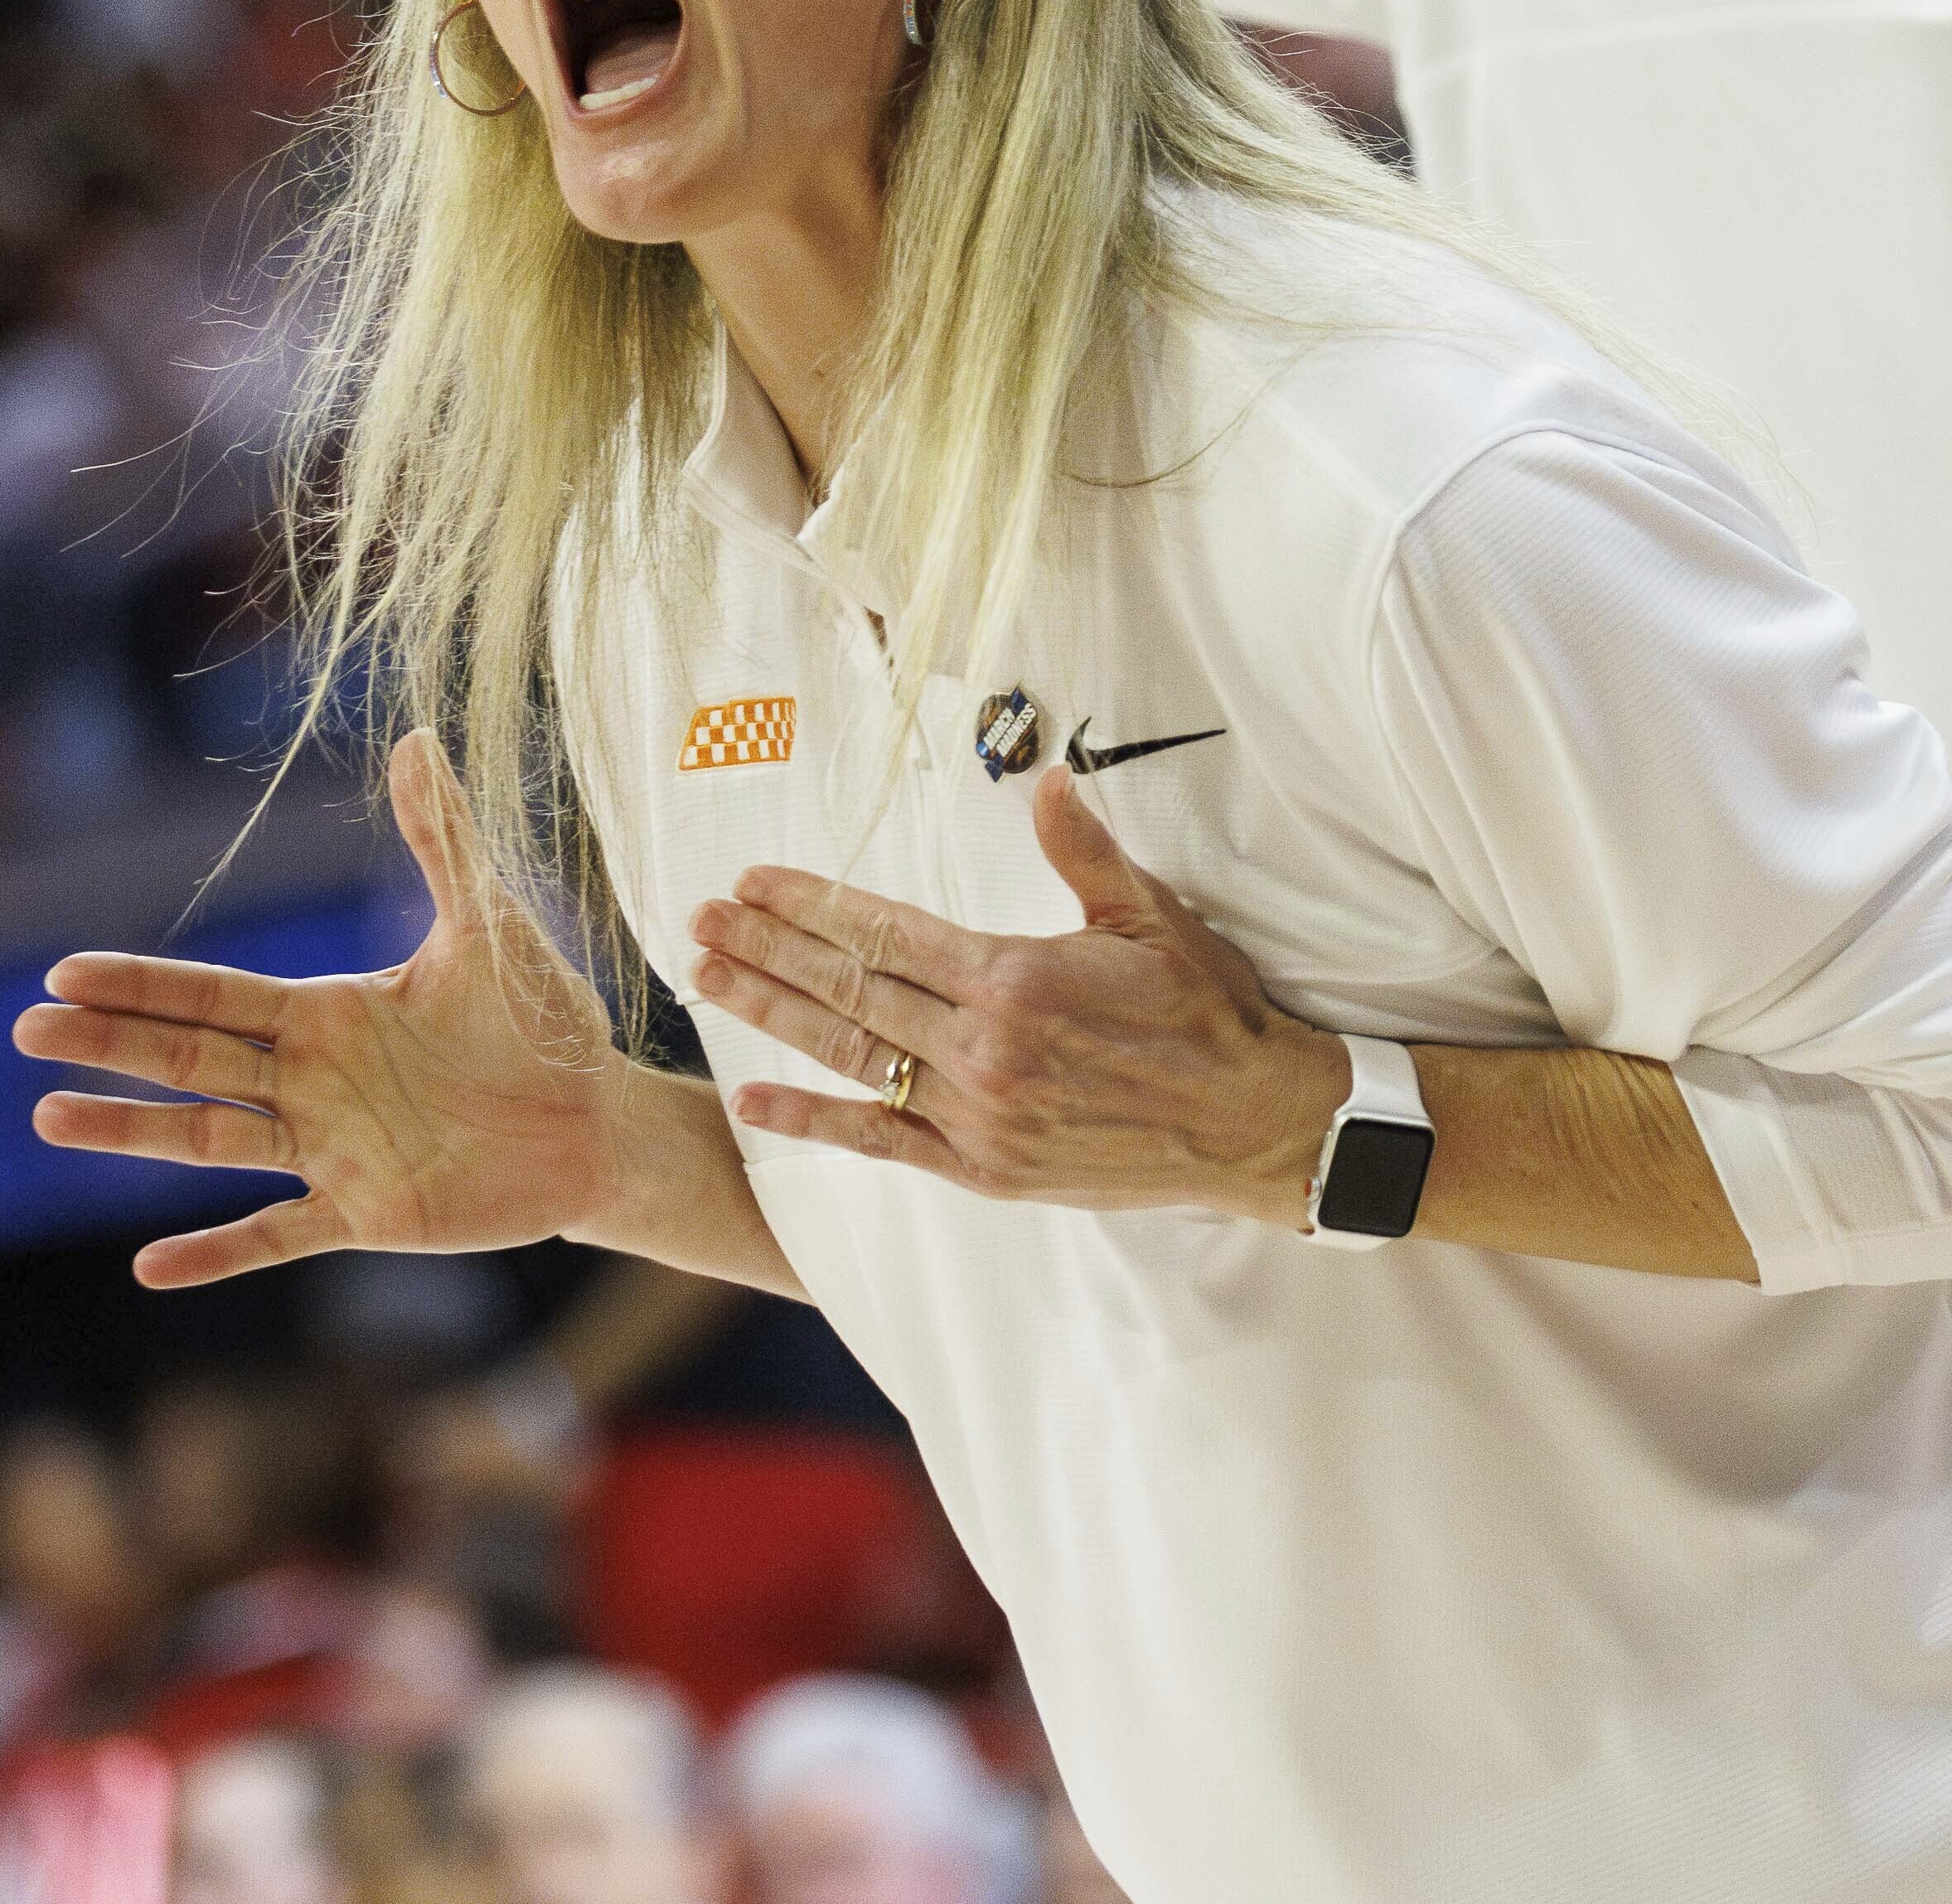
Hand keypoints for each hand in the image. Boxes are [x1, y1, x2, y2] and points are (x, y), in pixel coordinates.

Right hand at [18, 733, 639, 1287]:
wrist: (599, 1120)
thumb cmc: (543, 1021)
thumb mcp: (490, 926)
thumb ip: (443, 840)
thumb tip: (419, 737)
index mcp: (328, 1013)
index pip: (214, 995)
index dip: (141, 984)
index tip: (64, 972)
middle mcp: (312, 1080)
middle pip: (190, 1059)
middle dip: (110, 1044)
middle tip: (26, 1031)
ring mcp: (330, 1150)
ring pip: (211, 1139)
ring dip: (134, 1131)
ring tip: (51, 1118)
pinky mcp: (366, 1213)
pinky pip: (278, 1235)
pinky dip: (219, 1253)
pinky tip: (150, 1269)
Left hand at [693, 763, 1348, 1224]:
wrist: (1250, 1127)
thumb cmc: (1206, 1015)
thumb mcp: (1150, 919)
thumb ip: (1085, 852)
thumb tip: (1047, 781)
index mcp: (1016, 977)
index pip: (887, 932)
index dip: (812, 904)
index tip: (754, 882)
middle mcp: (984, 1048)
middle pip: (852, 987)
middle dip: (768, 950)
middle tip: (701, 919)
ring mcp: (978, 1115)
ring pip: (853, 1056)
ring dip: (773, 1015)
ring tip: (709, 979)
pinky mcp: (984, 1169)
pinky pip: (882, 1143)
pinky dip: (814, 1122)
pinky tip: (755, 1099)